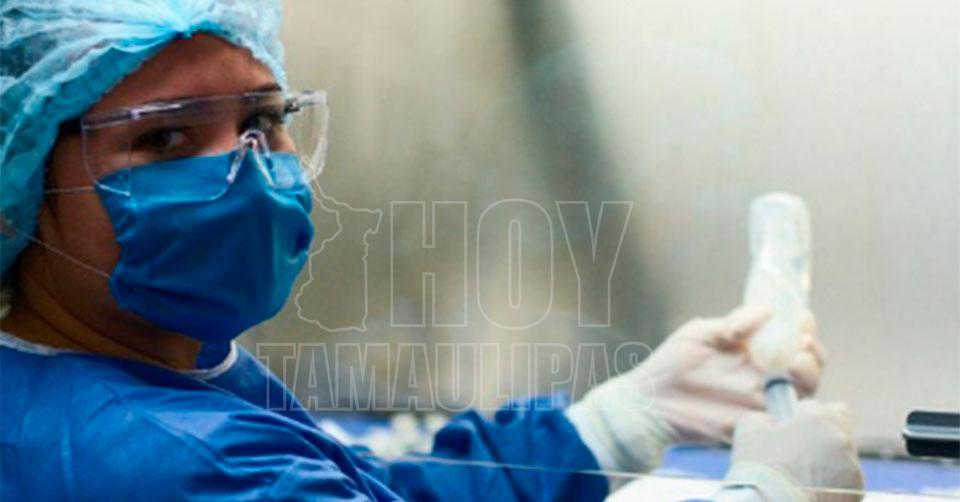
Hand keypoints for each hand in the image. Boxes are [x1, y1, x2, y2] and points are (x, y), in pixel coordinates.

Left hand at [566, 306, 823, 473]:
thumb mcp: (701, 333)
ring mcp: (758, 404)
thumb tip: (768, 311)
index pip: (793, 345)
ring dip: (807, 375)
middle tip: (803, 343)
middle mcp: (763, 380)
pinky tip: (783, 388)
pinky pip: (780, 420)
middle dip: (813, 355)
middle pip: (807, 371)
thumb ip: (735, 322)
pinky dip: (791, 405)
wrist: (648, 400)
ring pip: (801, 393)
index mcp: (754, 356)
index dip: (805, 332)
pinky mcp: (750, 425)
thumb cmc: (671, 364)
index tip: (803, 319)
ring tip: (795, 361)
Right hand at [724, 400, 863, 501]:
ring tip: (803, 476)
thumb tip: (767, 421)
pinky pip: (846, 478)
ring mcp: (852, 466)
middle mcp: (841, 438)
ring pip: (843, 453)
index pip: (812, 407)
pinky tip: (812, 489)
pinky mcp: (857, 490)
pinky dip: (833, 481)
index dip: (798, 417)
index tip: (789, 429)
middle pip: (836, 425)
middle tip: (800, 450)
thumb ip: (761, 418)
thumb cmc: (759, 471)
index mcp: (817, 418)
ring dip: (828, 459)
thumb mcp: (748, 432)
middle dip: (821, 434)